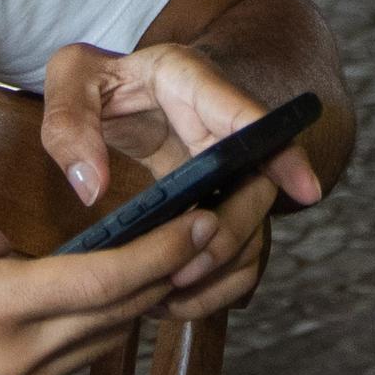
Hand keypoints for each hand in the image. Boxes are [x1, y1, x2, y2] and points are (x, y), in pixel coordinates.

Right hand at [0, 180, 208, 374]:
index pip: (105, 278)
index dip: (165, 250)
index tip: (204, 222)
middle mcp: (19, 357)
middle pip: (122, 311)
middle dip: (171, 270)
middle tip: (207, 231)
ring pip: (101, 341)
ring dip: (136, 303)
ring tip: (161, 263)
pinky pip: (66, 365)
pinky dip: (90, 332)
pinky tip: (86, 307)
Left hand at [40, 42, 323, 318]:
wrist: (115, 88)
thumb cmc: (97, 77)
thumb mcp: (71, 77)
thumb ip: (68, 123)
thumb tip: (91, 187)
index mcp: (188, 82)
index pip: (246, 116)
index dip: (280, 154)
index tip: (306, 191)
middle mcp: (217, 124)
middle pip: (255, 183)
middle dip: (229, 232)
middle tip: (181, 270)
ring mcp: (222, 165)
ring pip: (252, 221)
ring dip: (222, 264)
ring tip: (170, 293)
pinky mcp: (216, 198)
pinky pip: (236, 244)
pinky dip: (215, 278)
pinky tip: (175, 297)